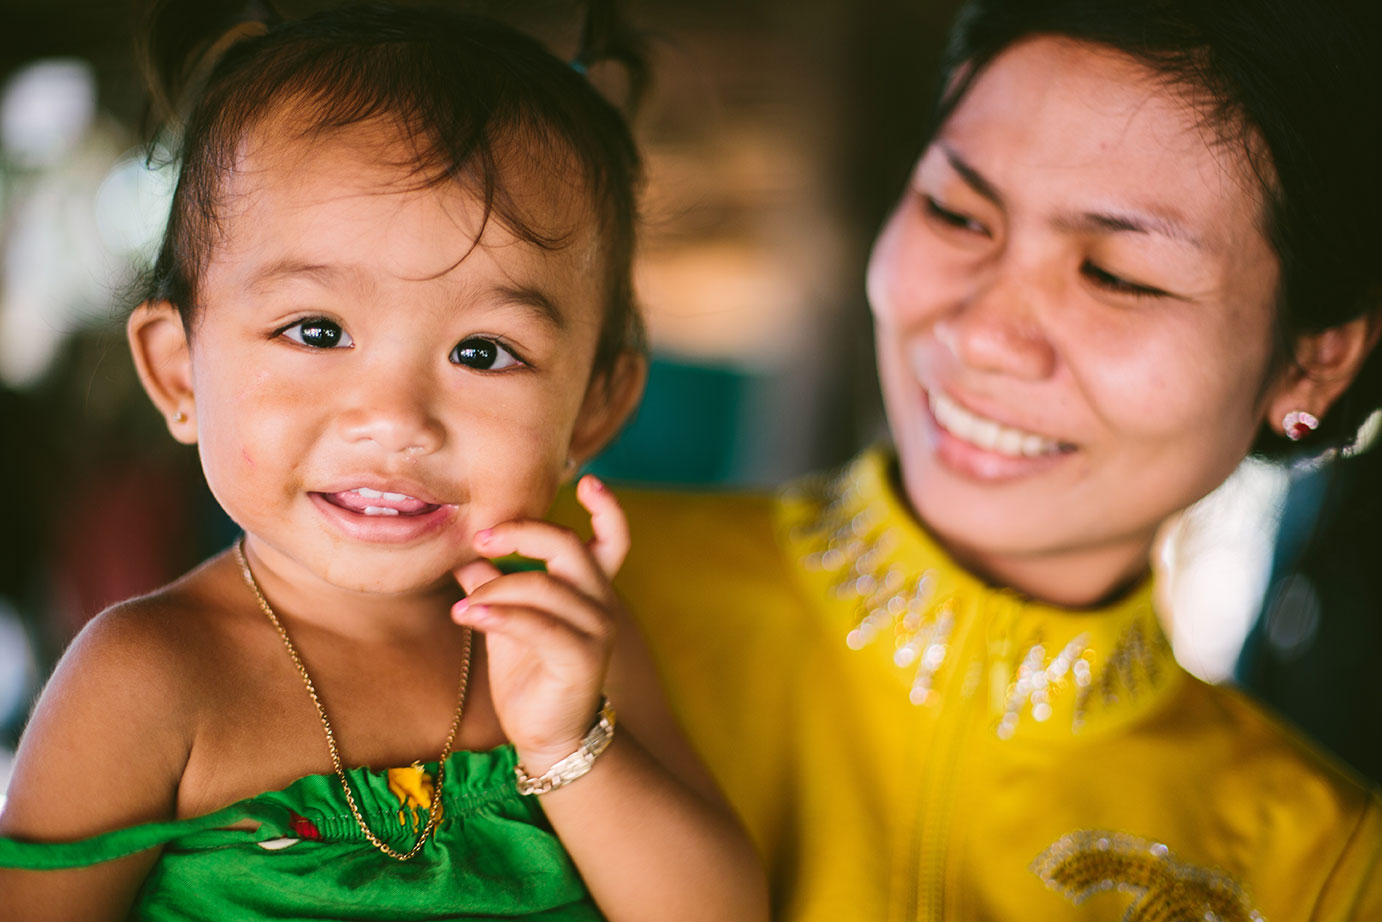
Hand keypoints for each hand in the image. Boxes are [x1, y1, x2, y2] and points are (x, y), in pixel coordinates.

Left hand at [451, 474, 627, 772]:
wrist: (547, 735)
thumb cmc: (530, 675)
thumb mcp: (507, 620)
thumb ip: (493, 583)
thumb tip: (464, 553)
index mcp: (590, 589)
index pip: (613, 538)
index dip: (607, 508)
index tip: (588, 480)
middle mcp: (600, 603)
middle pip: (568, 546)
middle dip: (520, 533)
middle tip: (479, 538)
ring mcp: (596, 631)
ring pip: (543, 586)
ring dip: (494, 590)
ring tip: (463, 608)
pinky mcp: (581, 659)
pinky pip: (537, 625)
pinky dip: (498, 616)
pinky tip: (468, 617)